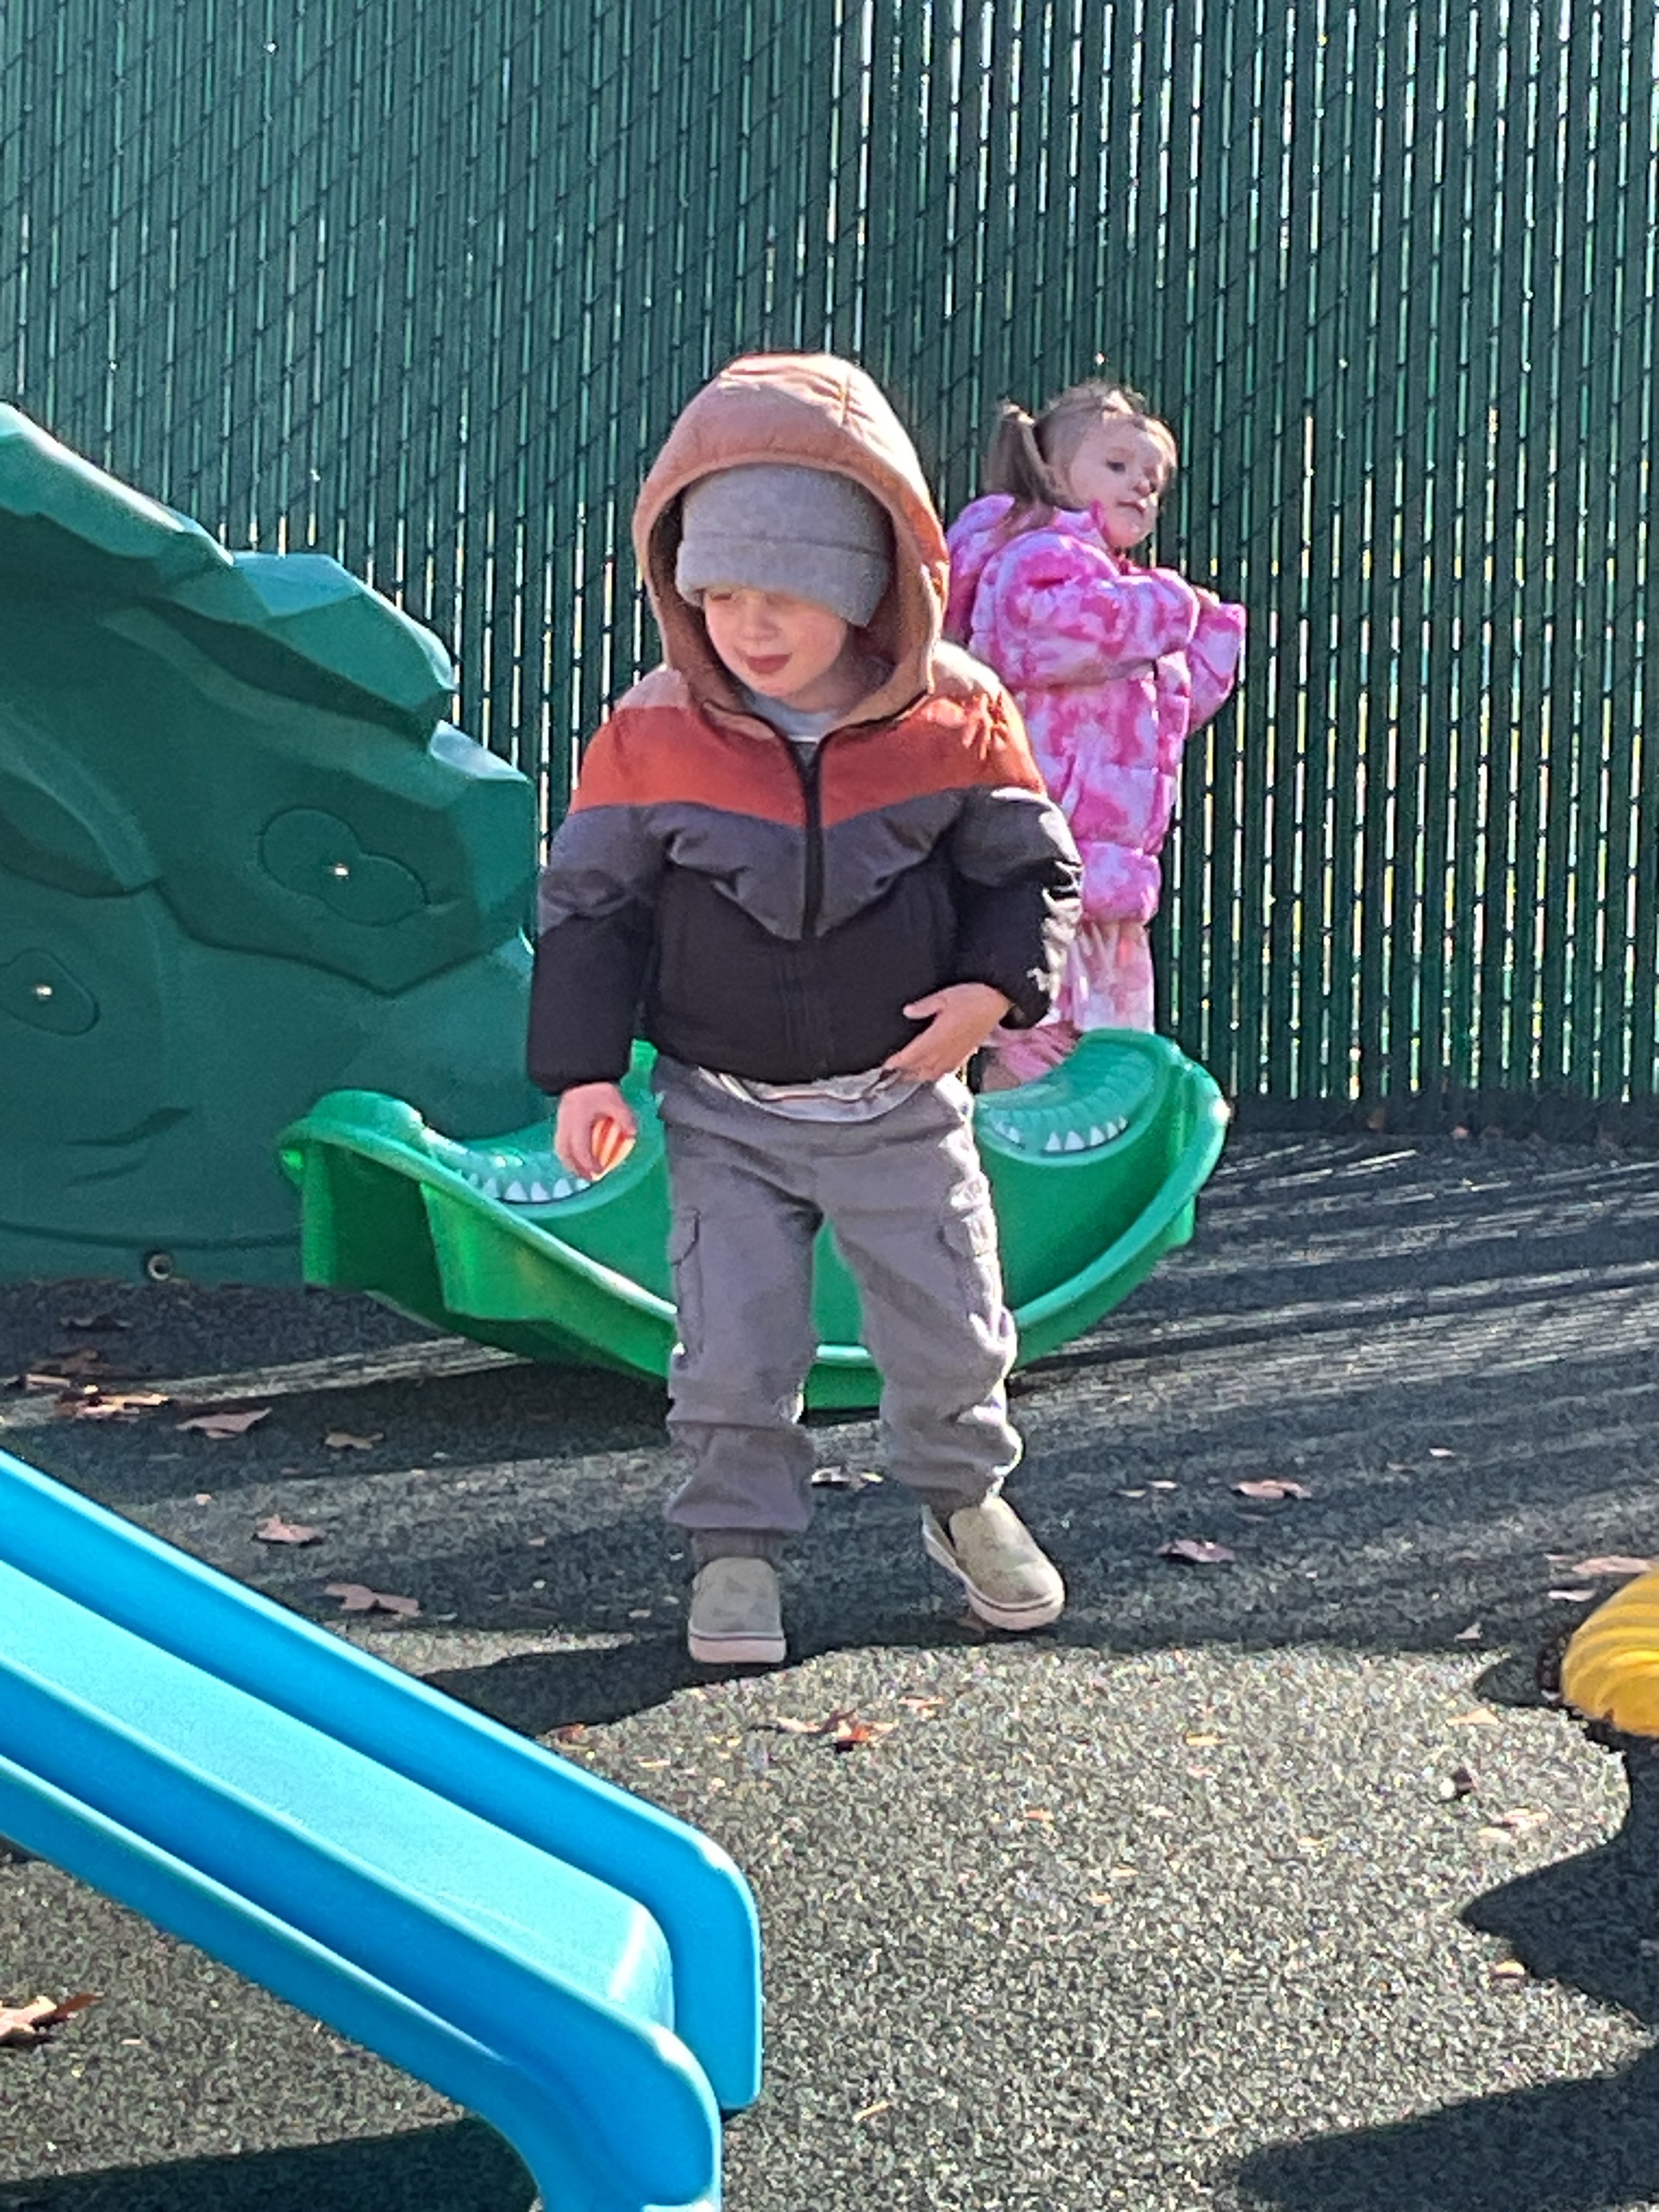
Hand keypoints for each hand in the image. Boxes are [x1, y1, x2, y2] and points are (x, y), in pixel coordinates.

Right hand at [554, 1081, 635, 1179]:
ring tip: (583, 1171)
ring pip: (560, 1149)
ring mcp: (561, 1122)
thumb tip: (631, 1134)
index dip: (589, 1163)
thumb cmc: (598, 1088)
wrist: (583, 1073)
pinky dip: (568, 1153)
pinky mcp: (561, 1121)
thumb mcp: (615, 1101)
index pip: (580, 1148)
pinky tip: (578, 1156)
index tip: (599, 1171)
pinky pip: (561, 1142)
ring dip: (570, 1163)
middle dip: (576, 1168)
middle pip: (565, 1153)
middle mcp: (566, 1124)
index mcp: (578, 1121)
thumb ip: (624, 1118)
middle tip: (589, 1178)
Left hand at [884, 982, 1012, 1081]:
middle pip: (920, 1069)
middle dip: (905, 1072)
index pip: (912, 1056)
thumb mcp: (944, 996)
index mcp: (938, 1037)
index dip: (898, 1062)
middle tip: (892, 1073)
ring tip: (907, 1076)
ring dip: (918, 1076)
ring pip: (933, 1073)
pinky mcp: (965, 1055)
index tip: (887, 1064)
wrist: (997, 1001)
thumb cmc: (973, 997)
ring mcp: (956, 1055)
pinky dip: (935, 1074)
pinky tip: (932, 1072)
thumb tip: (908, 1012)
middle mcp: (946, 1051)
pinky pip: (947, 1071)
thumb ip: (924, 1006)